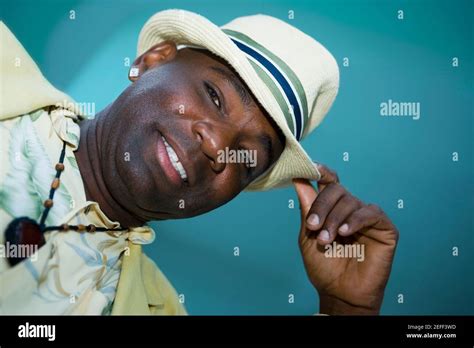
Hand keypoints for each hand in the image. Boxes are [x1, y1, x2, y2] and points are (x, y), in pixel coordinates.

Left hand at [293, 163, 398, 314]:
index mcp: (332, 209)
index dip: (321, 171)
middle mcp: (350, 209)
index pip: (329, 182)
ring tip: (327, 240)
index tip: (311, 168)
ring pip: (351, 202)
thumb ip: (307, 209)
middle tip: (313, 226)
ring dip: (335, 220)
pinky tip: (345, 232)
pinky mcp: (385, 229)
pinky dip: (355, 220)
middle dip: (322, 206)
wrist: (340, 293)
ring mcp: (367, 217)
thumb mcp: (308, 236)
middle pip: (337, 190)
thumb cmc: (324, 267)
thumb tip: (300, 180)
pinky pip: (371, 214)